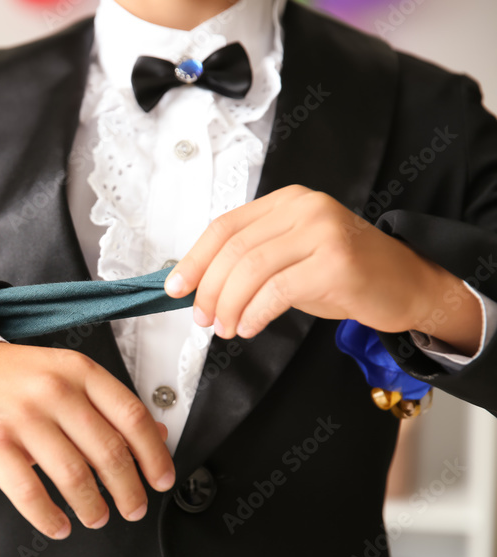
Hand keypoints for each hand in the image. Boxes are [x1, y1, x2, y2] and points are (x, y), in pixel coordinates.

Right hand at [0, 341, 174, 539]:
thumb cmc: (13, 376)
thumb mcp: (65, 374)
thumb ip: (109, 404)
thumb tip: (156, 437)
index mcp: (78, 371)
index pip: (131, 416)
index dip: (154, 455)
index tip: (162, 480)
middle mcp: (54, 391)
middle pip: (108, 451)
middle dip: (128, 490)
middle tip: (134, 508)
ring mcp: (22, 418)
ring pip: (73, 476)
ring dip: (93, 507)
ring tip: (98, 517)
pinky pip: (29, 492)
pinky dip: (49, 517)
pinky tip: (59, 525)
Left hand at [164, 185, 482, 353]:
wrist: (408, 284)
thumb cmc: (343, 274)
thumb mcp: (291, 257)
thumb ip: (251, 261)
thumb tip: (197, 285)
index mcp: (287, 202)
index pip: (225, 227)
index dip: (194, 260)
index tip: (174, 289)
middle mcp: (305, 208)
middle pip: (234, 249)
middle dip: (209, 290)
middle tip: (203, 319)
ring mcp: (324, 232)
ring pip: (251, 270)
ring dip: (229, 306)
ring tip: (225, 329)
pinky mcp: (337, 263)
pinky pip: (278, 291)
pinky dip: (255, 313)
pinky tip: (249, 327)